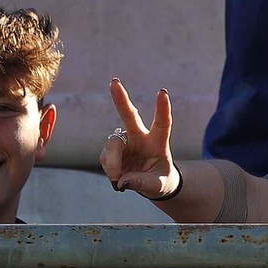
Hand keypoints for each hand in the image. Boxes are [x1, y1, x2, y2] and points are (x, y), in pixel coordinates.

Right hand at [100, 79, 179, 198]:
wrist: (150, 184)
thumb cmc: (160, 180)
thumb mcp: (158, 185)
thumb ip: (142, 183)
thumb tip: (122, 181)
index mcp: (158, 141)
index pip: (162, 123)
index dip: (162, 108)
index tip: (162, 92)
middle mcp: (140, 137)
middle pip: (130, 115)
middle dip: (121, 99)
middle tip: (114, 82)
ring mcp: (124, 142)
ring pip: (112, 144)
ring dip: (113, 163)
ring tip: (118, 180)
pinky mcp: (111, 150)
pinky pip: (105, 158)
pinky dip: (110, 170)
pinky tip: (117, 178)